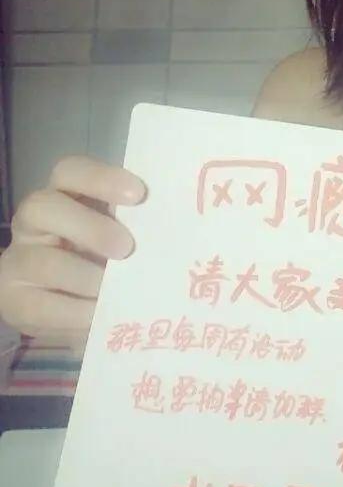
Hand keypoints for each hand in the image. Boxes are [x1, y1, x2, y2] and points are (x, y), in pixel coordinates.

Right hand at [0, 155, 145, 351]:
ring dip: (84, 278)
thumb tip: (182, 227)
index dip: (101, 179)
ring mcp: (18, 258)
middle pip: (44, 206)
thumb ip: (139, 225)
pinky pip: (38, 304)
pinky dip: (74, 312)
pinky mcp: (13, 298)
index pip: (71, 171)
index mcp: (66, 194)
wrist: (74, 307)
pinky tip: (98, 315)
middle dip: (88, 227)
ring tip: (114, 291)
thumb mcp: (124, 235)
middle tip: (127, 248)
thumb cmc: (110, 260)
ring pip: (42, 261)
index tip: (139, 194)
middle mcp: (36, 219)